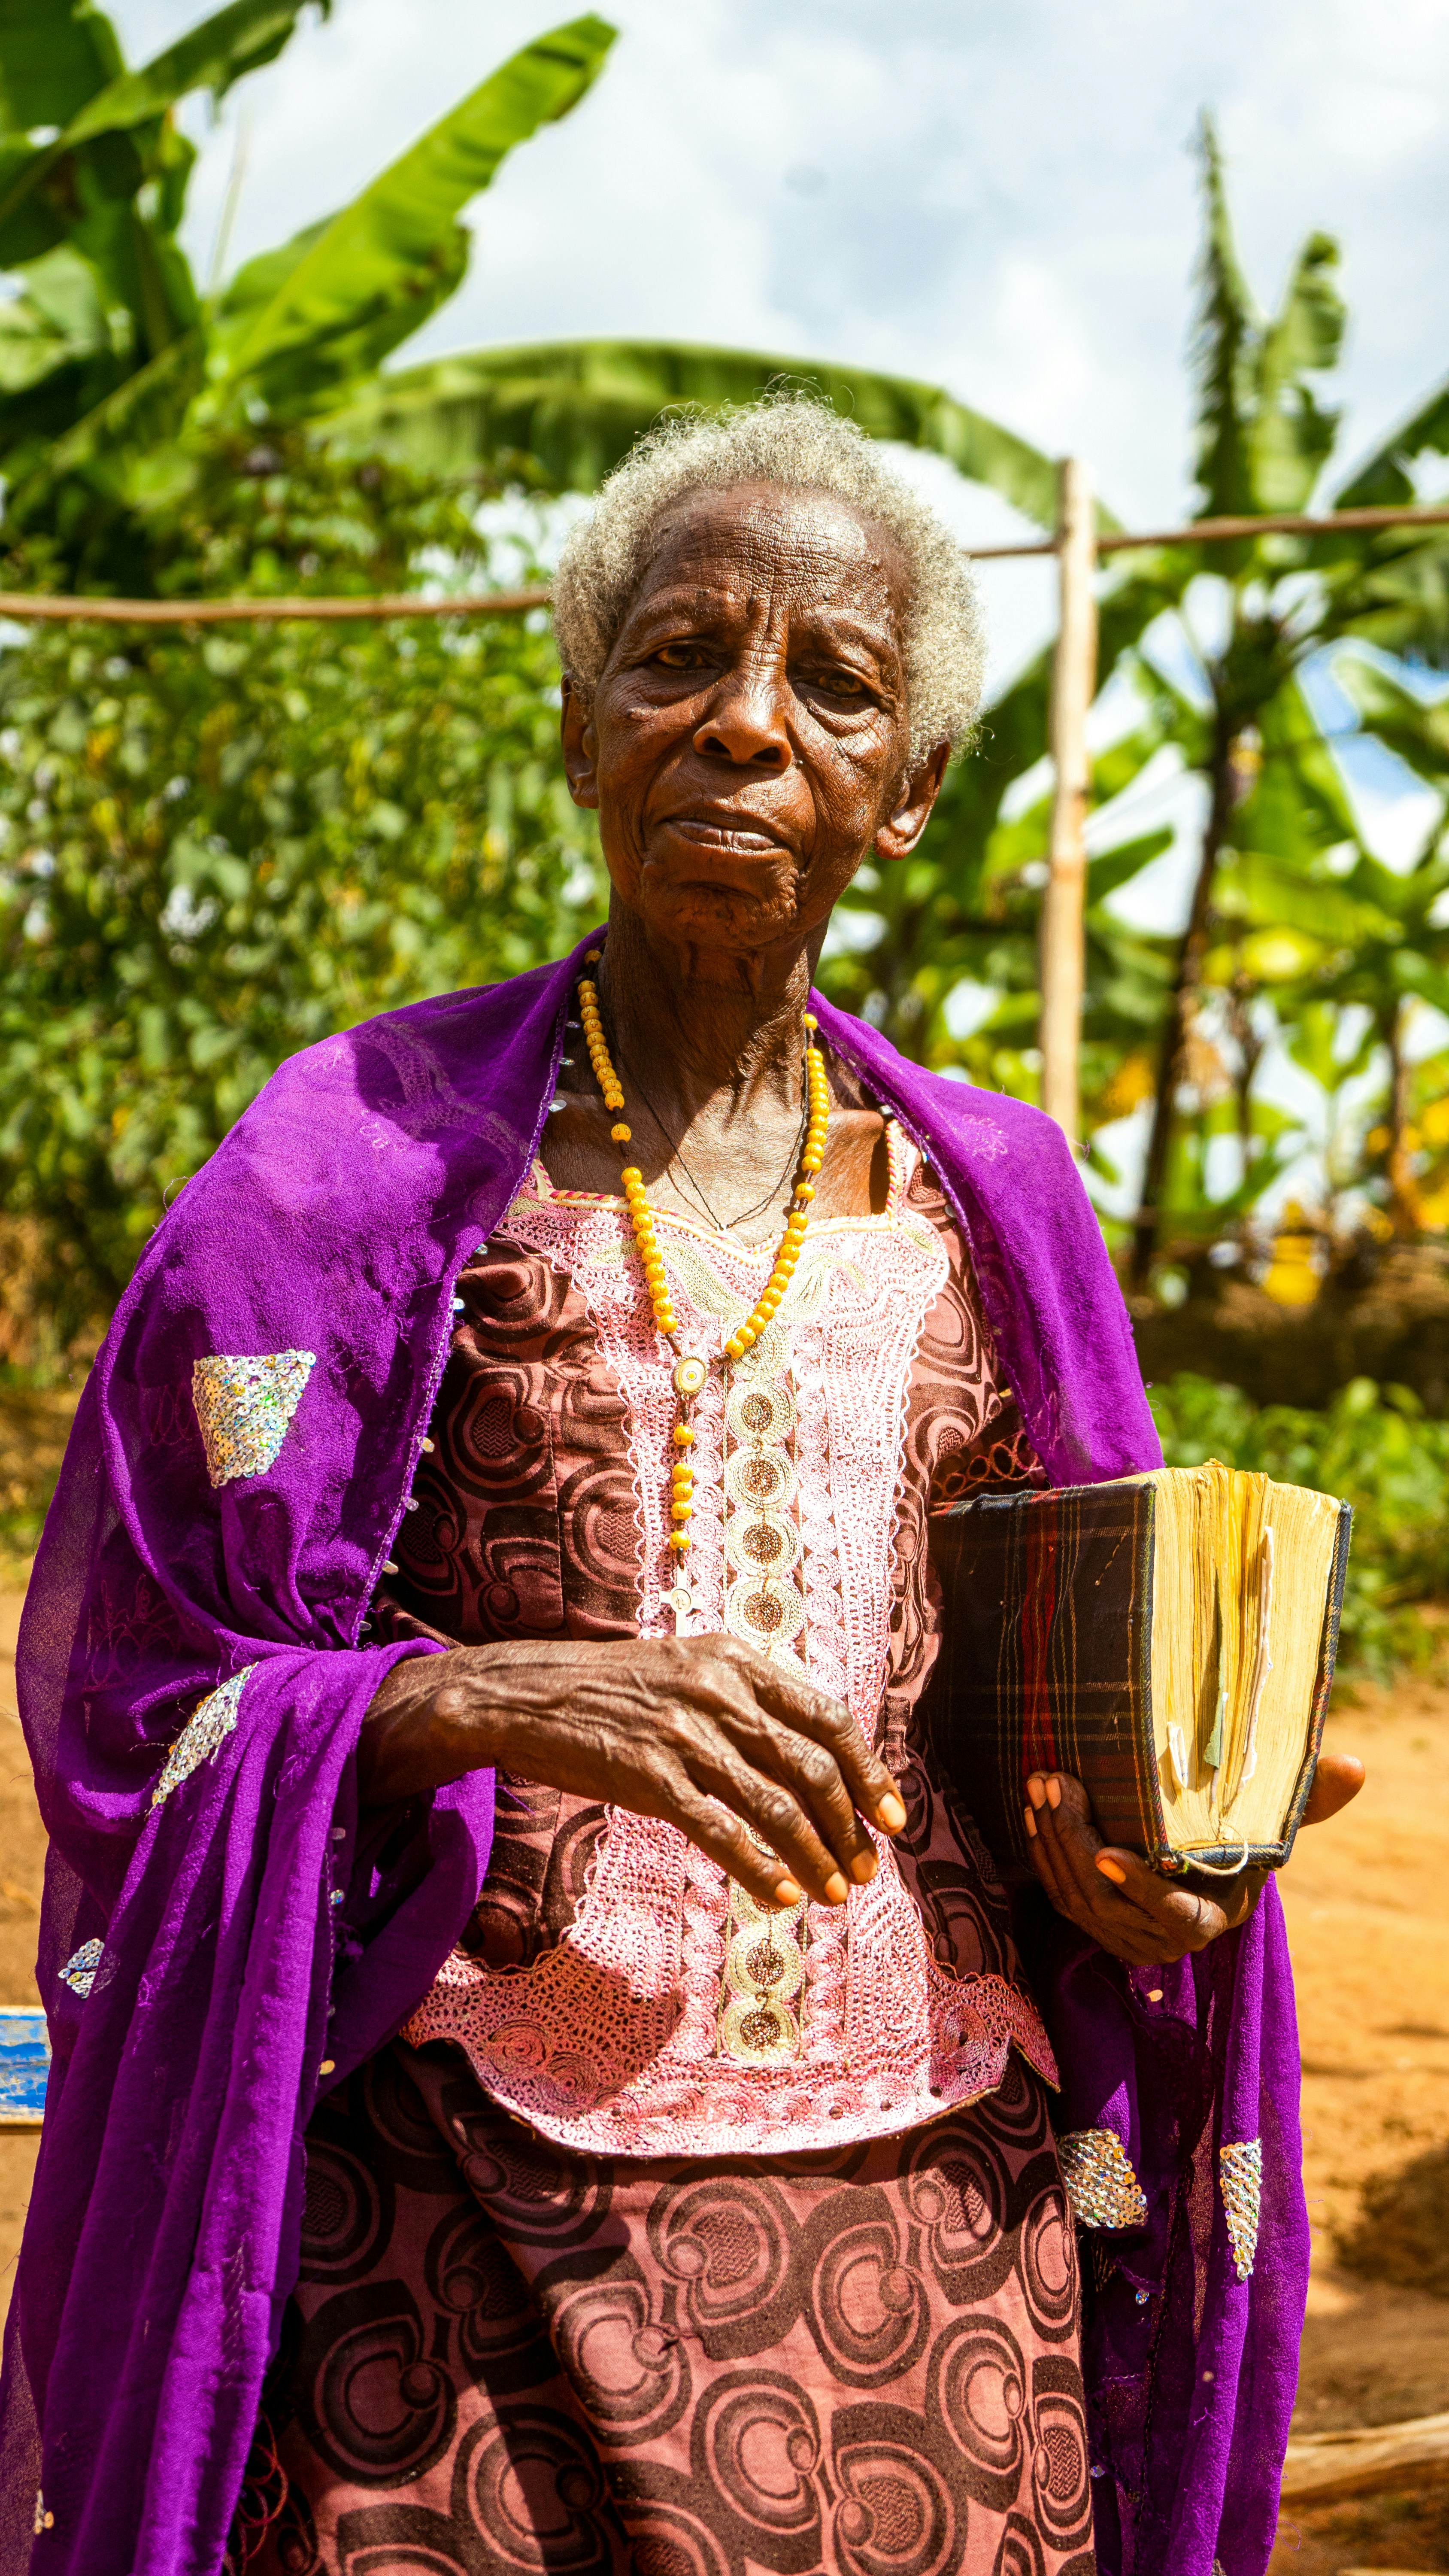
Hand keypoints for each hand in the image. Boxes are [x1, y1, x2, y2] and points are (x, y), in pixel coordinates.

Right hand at [361, 1634, 906, 1915]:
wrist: (529, 1695)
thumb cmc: (616, 1691)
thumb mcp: (690, 1669)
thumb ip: (748, 1703)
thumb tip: (812, 1763)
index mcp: (736, 1661)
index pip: (827, 1718)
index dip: (869, 1772)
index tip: (892, 1818)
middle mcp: (718, 1692)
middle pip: (811, 1767)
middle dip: (848, 1826)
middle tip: (863, 1868)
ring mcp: (684, 1734)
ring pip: (774, 1804)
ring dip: (815, 1856)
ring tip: (834, 1893)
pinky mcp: (649, 1776)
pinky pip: (721, 1829)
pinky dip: (760, 1866)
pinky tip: (782, 1894)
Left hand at [1023, 1747, 1366, 1965]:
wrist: (1206, 1870)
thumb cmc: (1242, 1843)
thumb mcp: (1272, 1823)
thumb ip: (1308, 1799)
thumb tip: (1356, 1766)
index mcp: (1209, 1921)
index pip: (1173, 1915)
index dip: (1140, 1887)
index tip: (1107, 1852)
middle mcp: (1161, 1941)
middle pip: (1107, 1898)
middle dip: (1075, 1836)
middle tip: (1056, 1782)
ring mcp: (1121, 1936)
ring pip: (1075, 1894)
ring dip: (1051, 1837)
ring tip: (1040, 1782)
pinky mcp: (1091, 1923)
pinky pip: (1058, 1892)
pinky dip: (1043, 1850)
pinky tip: (1032, 1808)